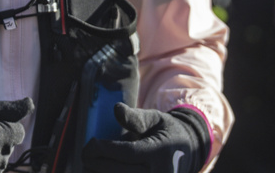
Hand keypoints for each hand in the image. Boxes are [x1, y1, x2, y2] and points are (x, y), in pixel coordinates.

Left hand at [80, 104, 209, 172]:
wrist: (189, 151)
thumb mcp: (155, 118)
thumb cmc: (167, 132)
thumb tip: (116, 109)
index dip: (105, 149)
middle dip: (97, 164)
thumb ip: (135, 117)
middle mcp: (161, 172)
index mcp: (161, 151)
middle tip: (84, 155)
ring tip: (88, 166)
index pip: (128, 152)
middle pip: (121, 171)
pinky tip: (99, 172)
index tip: (91, 143)